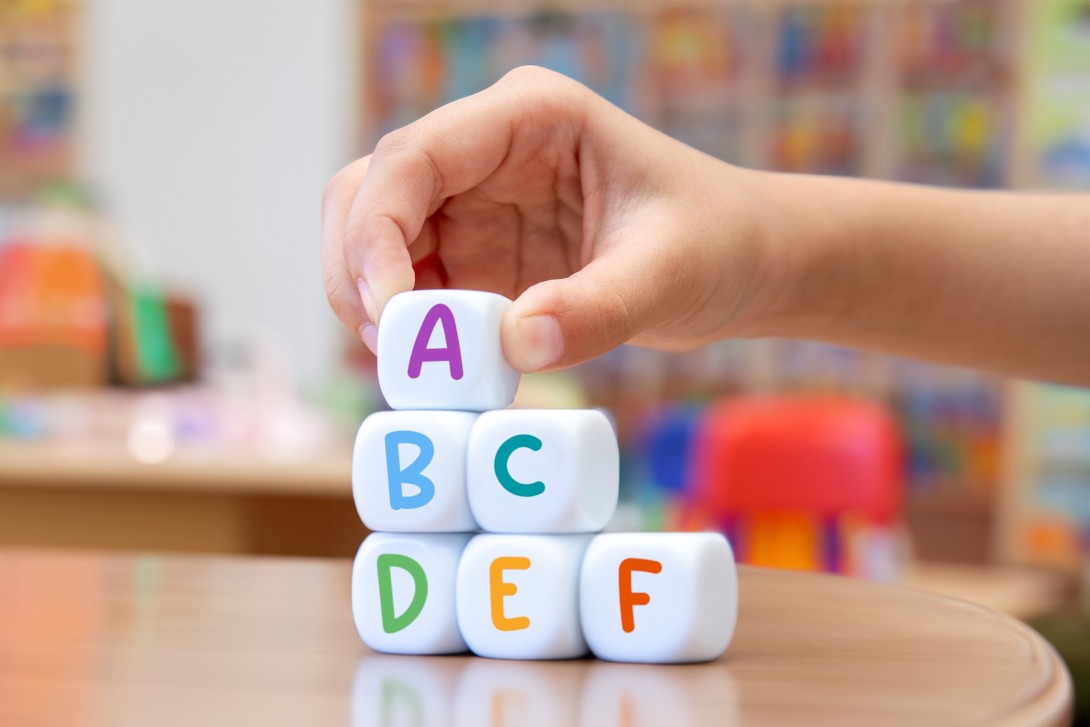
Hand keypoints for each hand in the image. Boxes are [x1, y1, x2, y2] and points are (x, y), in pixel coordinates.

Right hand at [322, 66, 772, 371]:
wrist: (737, 266)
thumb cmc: (714, 243)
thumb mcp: (668, 274)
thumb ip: (598, 309)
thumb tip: (514, 347)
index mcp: (529, 118)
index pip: (414, 157)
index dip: (376, 231)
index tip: (391, 313)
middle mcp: (486, 150)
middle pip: (369, 191)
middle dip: (356, 268)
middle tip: (387, 348)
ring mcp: (473, 202)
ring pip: (372, 237)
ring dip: (369, 301)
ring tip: (406, 368)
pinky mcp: (475, 253)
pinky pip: (407, 283)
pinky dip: (402, 327)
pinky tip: (429, 369)